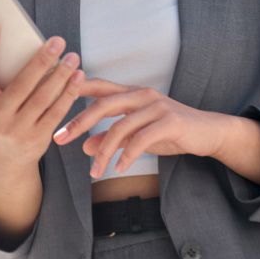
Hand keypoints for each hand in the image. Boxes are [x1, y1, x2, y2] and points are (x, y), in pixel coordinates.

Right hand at [0, 22, 84, 165]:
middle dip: (41, 61)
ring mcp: (18, 129)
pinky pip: (56, 112)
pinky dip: (69, 94)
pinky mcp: (38, 137)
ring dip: (60, 76)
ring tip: (72, 57)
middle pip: (22, 85)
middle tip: (57, 41)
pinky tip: (78, 78)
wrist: (10, 156)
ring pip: (43, 98)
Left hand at [52, 78, 233, 177]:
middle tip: (60, 139)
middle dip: (79, 122)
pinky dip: (127, 155)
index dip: (74, 90)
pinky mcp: (170, 121)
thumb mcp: (137, 136)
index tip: (51, 100)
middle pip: (103, 104)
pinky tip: (118, 169)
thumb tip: (86, 147)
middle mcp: (142, 95)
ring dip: (104, 151)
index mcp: (131, 93)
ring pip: (120, 127)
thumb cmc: (170, 132)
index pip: (98, 87)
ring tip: (95, 171)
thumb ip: (112, 138)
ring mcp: (157, 106)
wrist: (209, 132)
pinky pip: (141, 139)